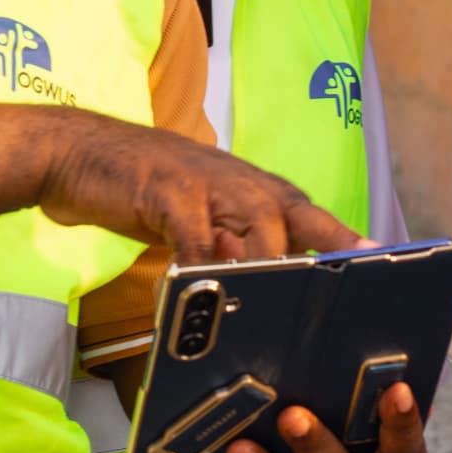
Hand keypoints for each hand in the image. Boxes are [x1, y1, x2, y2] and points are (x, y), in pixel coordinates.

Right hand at [36, 116, 357, 263]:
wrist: (75, 151)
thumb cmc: (139, 186)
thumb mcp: (193, 215)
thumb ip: (228, 243)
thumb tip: (263, 285)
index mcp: (247, 186)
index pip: (306, 211)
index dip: (342, 236)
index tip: (376, 259)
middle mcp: (235, 180)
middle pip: (294, 214)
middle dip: (326, 249)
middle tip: (349, 287)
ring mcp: (202, 181)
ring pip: (254, 224)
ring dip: (271, 264)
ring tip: (286, 301)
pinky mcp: (165, 190)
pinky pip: (193, 235)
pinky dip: (202, 265)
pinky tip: (204, 292)